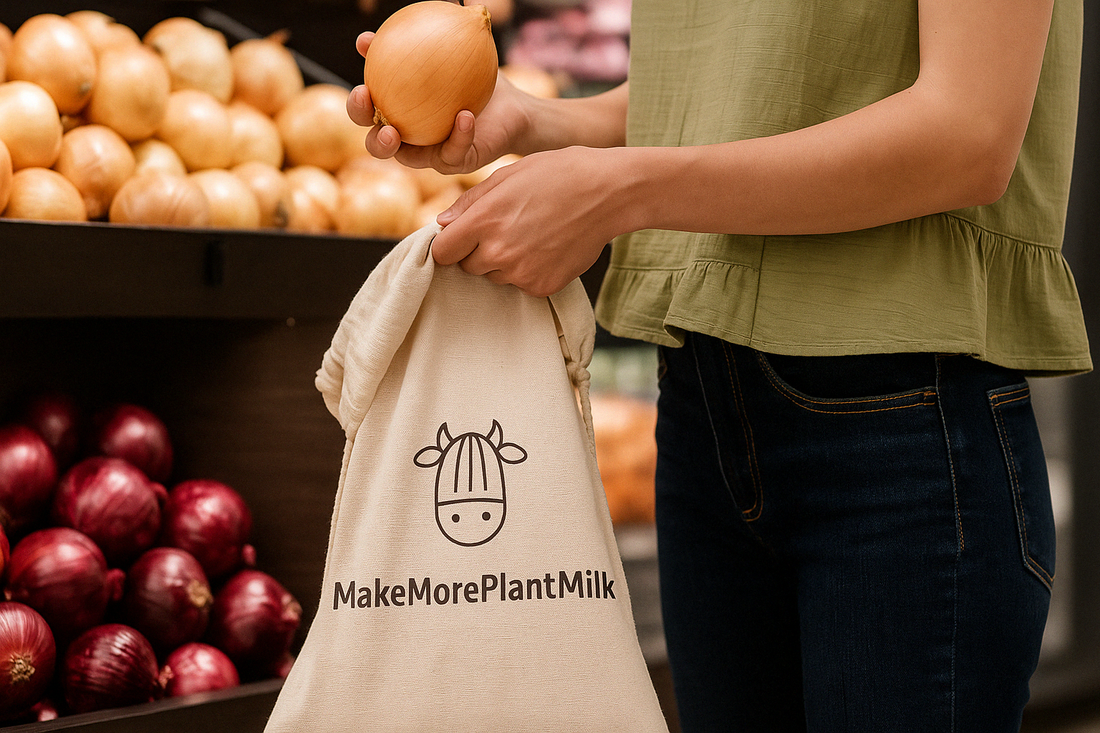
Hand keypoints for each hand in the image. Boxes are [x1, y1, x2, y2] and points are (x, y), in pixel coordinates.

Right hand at [346, 31, 529, 174]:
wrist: (513, 108)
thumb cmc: (479, 81)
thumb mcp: (460, 54)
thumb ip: (440, 35)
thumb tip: (445, 2)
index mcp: (401, 113)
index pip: (370, 110)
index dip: (358, 103)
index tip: (361, 83)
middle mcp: (410, 139)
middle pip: (376, 143)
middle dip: (364, 127)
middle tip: (366, 106)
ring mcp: (432, 155)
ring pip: (406, 159)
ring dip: (394, 147)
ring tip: (394, 130)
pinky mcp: (457, 162)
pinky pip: (454, 151)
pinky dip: (458, 134)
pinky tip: (464, 115)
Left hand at [431, 146, 630, 297]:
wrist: (608, 193)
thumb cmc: (556, 174)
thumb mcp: (508, 175)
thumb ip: (470, 203)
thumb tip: (442, 224)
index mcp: (484, 221)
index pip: (442, 252)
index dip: (449, 244)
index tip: (461, 237)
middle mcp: (499, 252)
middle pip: (467, 267)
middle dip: (478, 251)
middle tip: (507, 228)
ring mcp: (522, 273)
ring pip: (495, 276)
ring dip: (504, 262)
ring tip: (531, 234)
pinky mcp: (543, 286)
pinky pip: (522, 285)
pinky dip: (529, 271)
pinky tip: (547, 247)